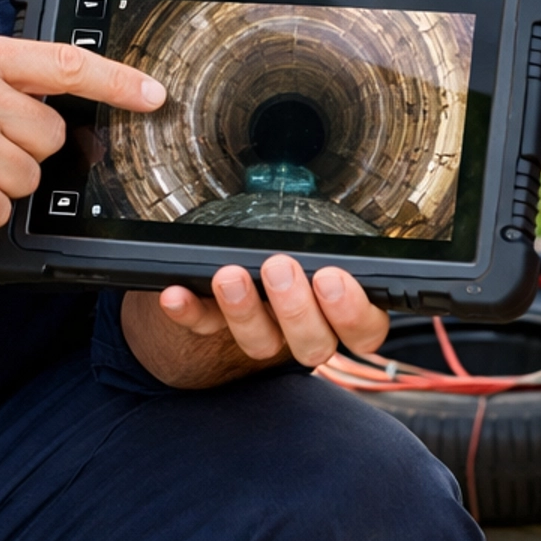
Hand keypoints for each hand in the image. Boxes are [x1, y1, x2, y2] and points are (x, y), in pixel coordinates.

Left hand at [121, 255, 390, 389]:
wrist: (222, 264)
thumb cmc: (285, 238)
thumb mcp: (315, 231)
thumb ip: (326, 234)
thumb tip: (339, 195)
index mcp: (339, 307)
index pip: (365, 329)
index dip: (353, 312)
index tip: (332, 279)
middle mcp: (303, 328)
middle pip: (313, 344)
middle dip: (296, 309)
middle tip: (280, 269)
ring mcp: (260, 332)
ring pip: (261, 344)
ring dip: (245, 312)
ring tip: (230, 276)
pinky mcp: (213, 328)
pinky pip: (203, 326)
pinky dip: (189, 311)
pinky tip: (176, 293)